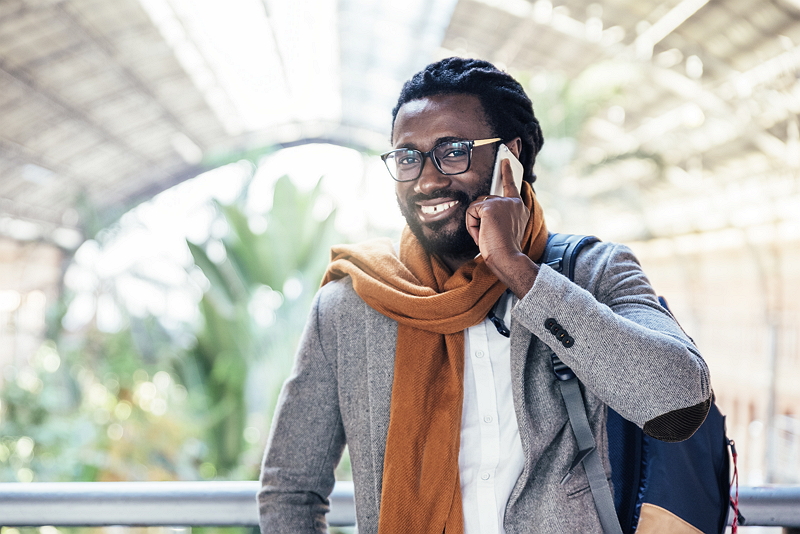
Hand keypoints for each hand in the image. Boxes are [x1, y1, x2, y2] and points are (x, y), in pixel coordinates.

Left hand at [465, 159, 538, 296]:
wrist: (507, 258)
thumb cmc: (505, 250)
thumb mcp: (506, 229)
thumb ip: (500, 216)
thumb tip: (483, 210)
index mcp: (520, 207)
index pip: (512, 185)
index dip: (507, 172)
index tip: (505, 159)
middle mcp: (513, 202)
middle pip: (484, 201)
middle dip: (480, 218)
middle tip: (489, 235)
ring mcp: (502, 202)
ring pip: (476, 207)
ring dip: (476, 223)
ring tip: (487, 236)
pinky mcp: (490, 207)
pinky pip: (471, 212)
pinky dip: (472, 226)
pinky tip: (482, 234)